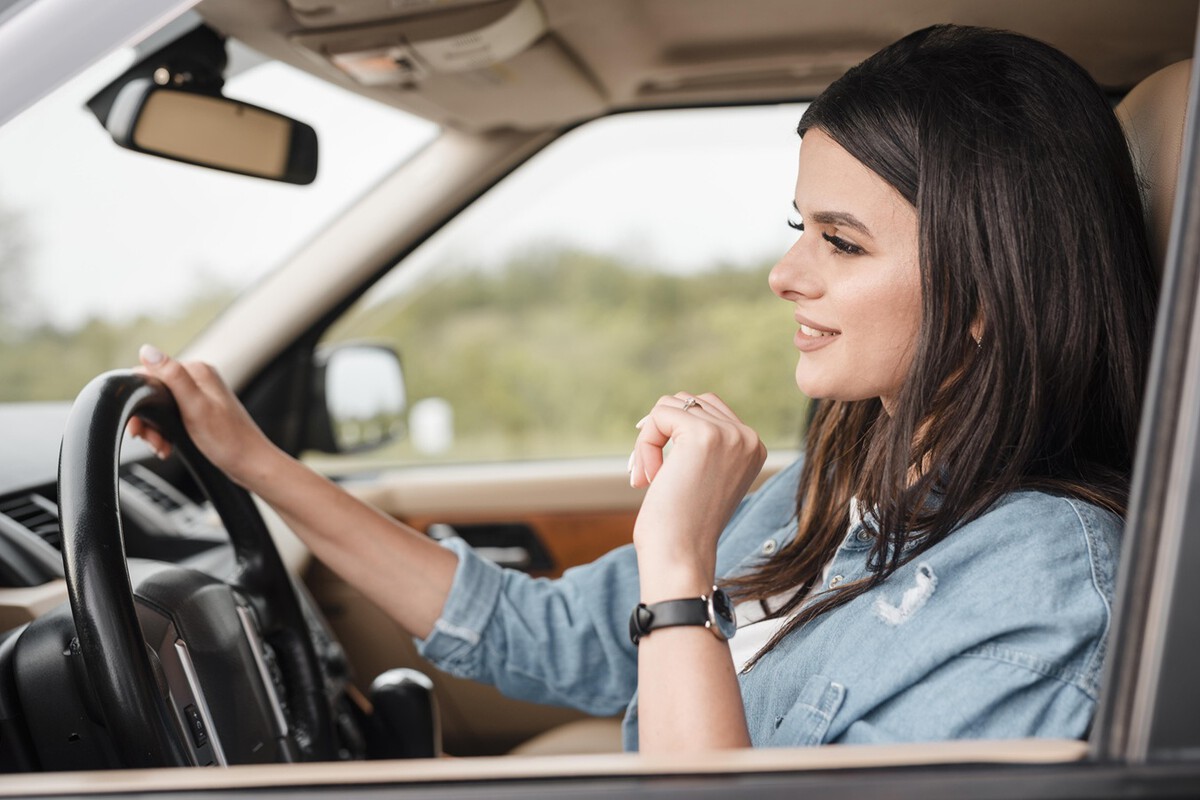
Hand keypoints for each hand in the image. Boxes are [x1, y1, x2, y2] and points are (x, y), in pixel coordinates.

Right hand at [128, 344, 279, 488]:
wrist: (251, 464)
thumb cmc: (228, 440)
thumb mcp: (195, 407)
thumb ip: (173, 377)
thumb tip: (147, 350)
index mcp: (197, 372)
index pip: (150, 373)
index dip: (138, 398)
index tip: (139, 425)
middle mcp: (198, 380)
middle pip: (153, 393)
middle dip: (147, 420)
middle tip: (151, 440)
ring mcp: (199, 397)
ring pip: (159, 409)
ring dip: (154, 430)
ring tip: (161, 447)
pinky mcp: (199, 413)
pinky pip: (170, 419)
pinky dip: (163, 434)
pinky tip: (167, 447)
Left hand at [629, 392, 765, 600]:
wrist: (681, 556)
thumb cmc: (682, 526)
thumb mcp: (702, 476)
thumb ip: (700, 443)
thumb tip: (672, 406)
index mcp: (753, 447)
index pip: (706, 410)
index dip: (673, 434)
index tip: (660, 472)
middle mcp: (748, 437)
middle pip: (688, 402)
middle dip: (660, 434)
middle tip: (648, 475)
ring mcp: (729, 434)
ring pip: (671, 405)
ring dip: (649, 440)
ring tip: (647, 477)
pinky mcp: (704, 434)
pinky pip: (659, 415)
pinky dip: (644, 444)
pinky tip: (647, 476)